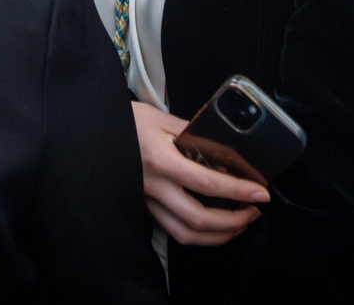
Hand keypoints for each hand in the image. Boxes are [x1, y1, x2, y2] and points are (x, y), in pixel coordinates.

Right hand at [132, 101, 265, 246]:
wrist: (93, 133)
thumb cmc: (129, 121)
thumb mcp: (162, 118)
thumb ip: (193, 133)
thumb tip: (224, 147)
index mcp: (161, 160)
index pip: (206, 184)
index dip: (237, 192)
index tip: (260, 193)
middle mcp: (153, 187)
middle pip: (197, 219)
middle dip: (233, 221)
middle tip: (254, 211)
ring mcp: (147, 202)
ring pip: (185, 234)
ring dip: (218, 235)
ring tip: (240, 224)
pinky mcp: (144, 208)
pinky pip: (173, 231)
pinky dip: (198, 234)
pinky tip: (214, 227)